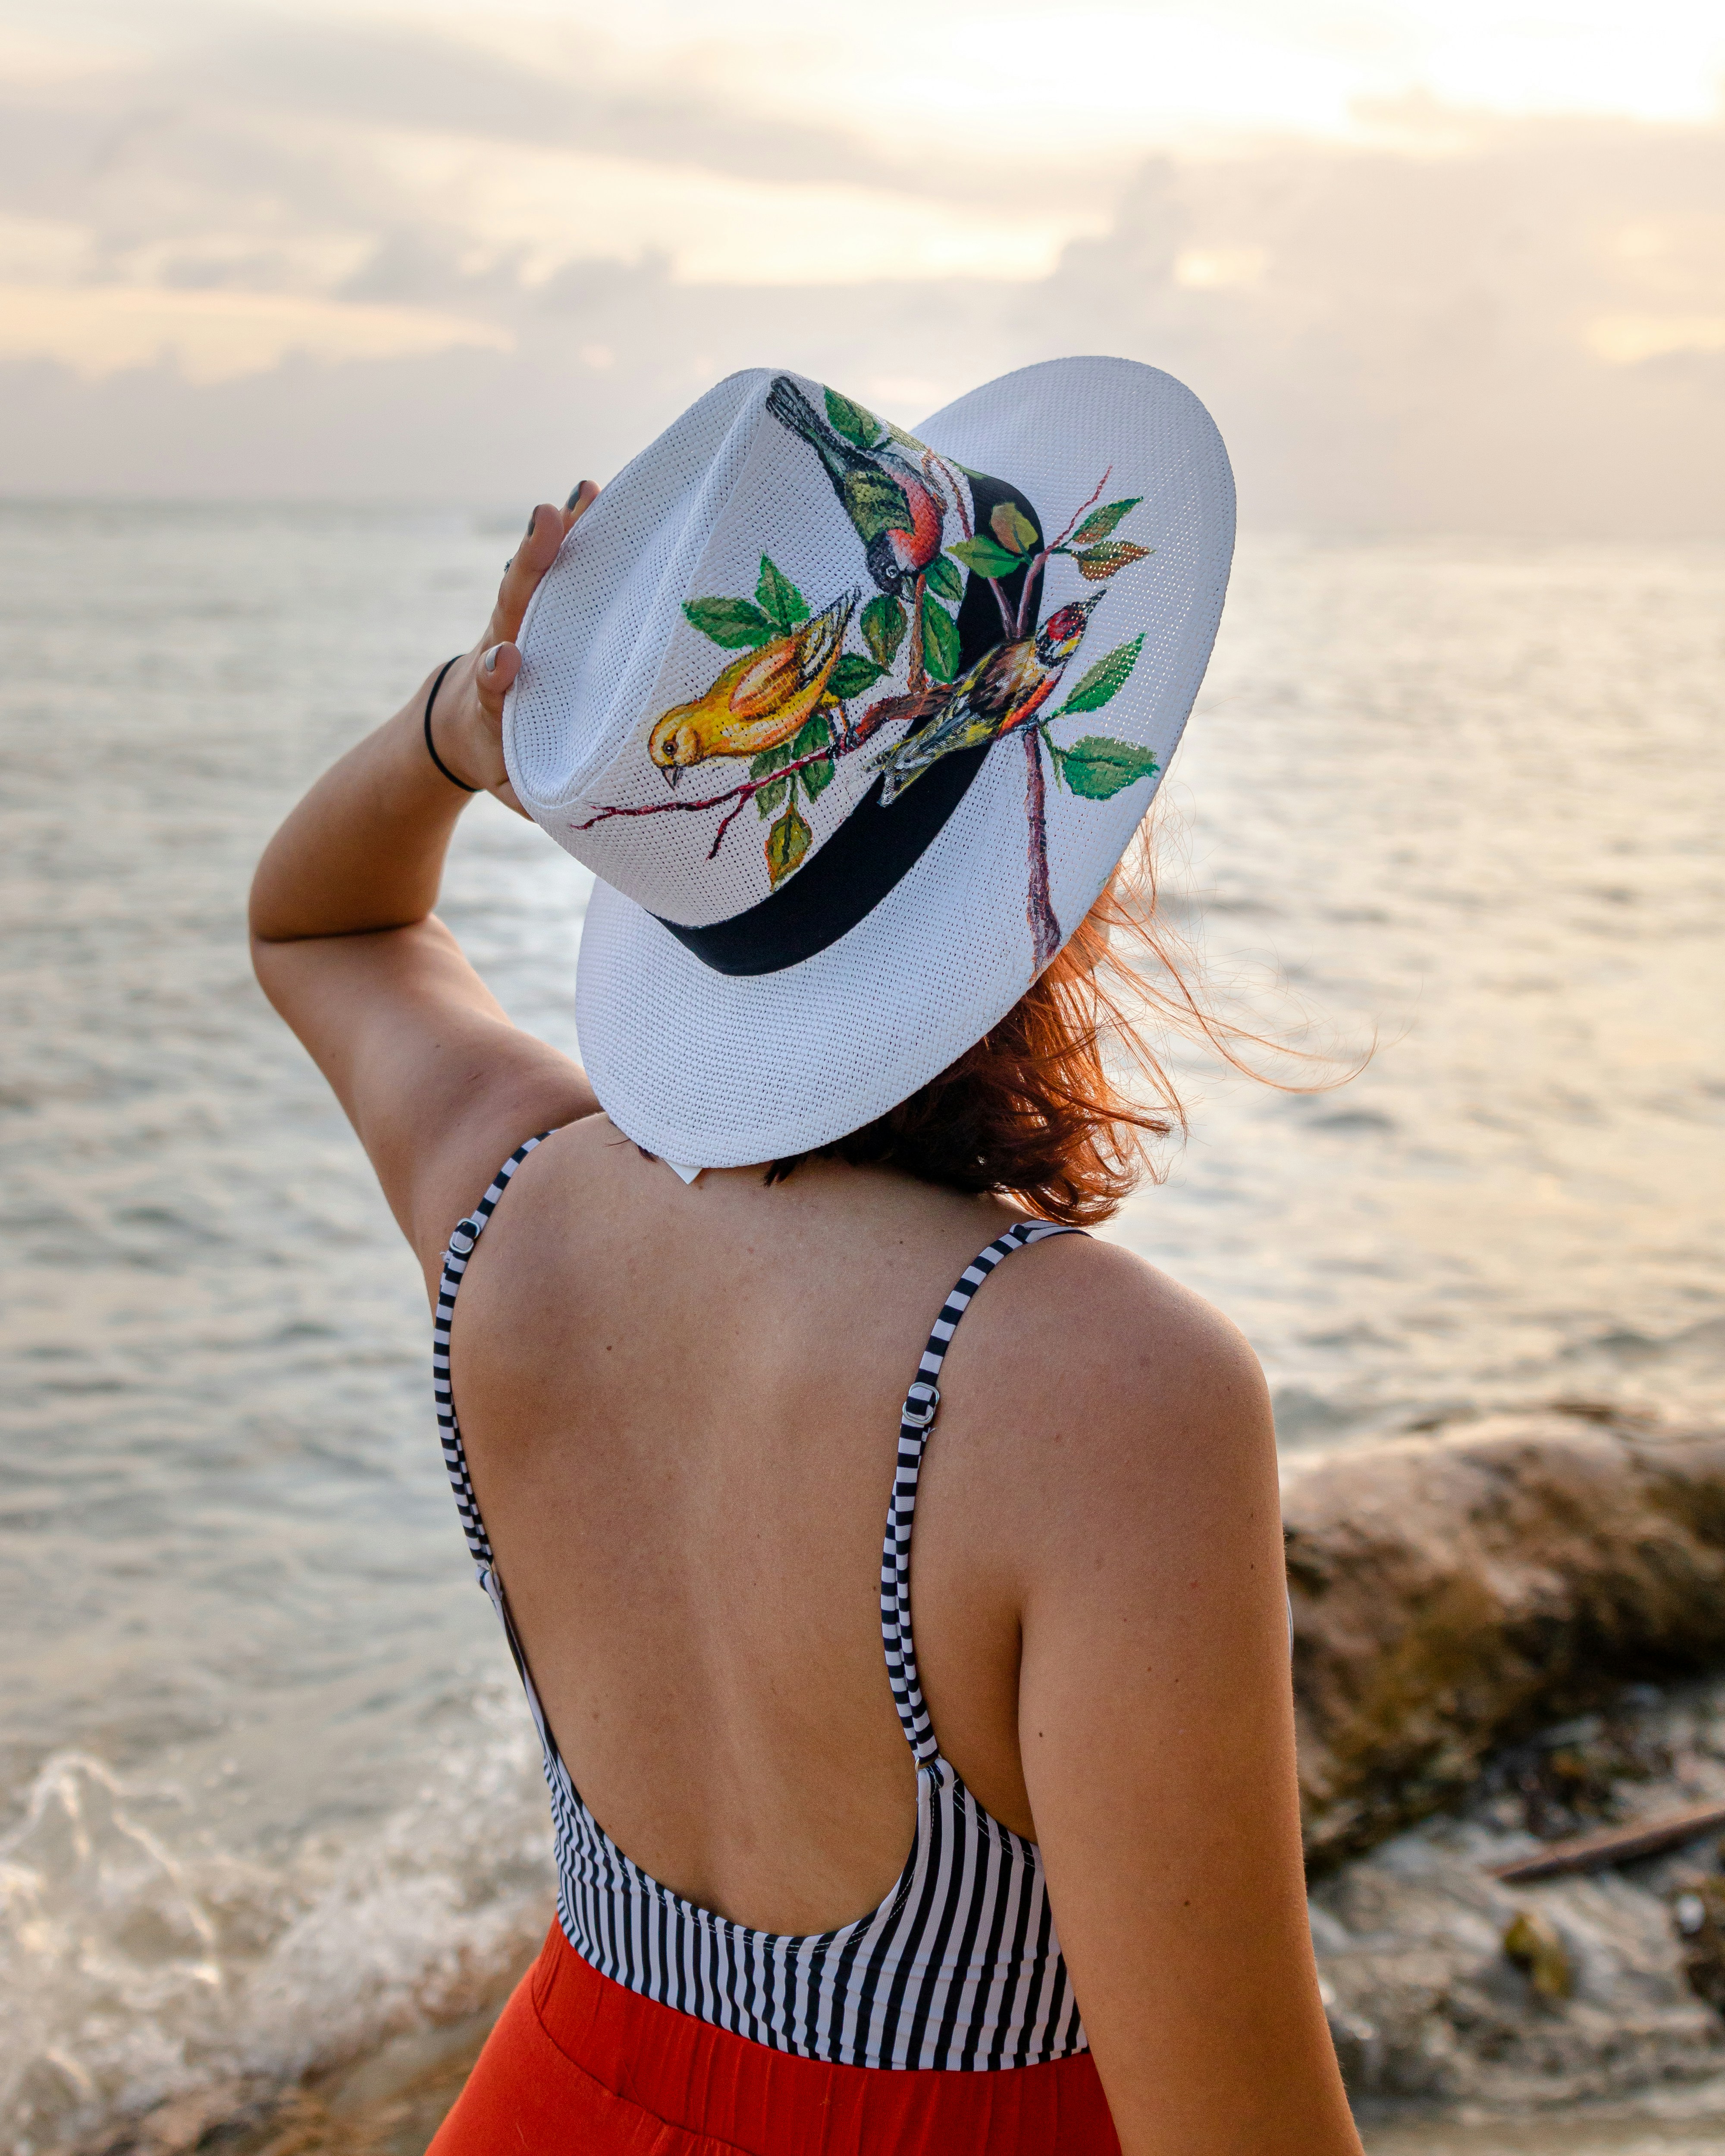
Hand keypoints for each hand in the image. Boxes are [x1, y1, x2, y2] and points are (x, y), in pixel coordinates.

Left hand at [428, 481, 599, 812]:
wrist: (463, 728)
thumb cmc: (500, 761)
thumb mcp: (513, 786)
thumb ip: (537, 794)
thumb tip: (582, 807)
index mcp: (493, 702)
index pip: (493, 686)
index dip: (500, 676)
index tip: (506, 661)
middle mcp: (504, 649)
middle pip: (514, 603)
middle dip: (531, 564)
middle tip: (547, 521)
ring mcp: (522, 623)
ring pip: (538, 575)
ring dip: (562, 533)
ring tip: (586, 492)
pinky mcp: (541, 608)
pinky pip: (562, 566)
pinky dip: (579, 531)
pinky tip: (599, 494)